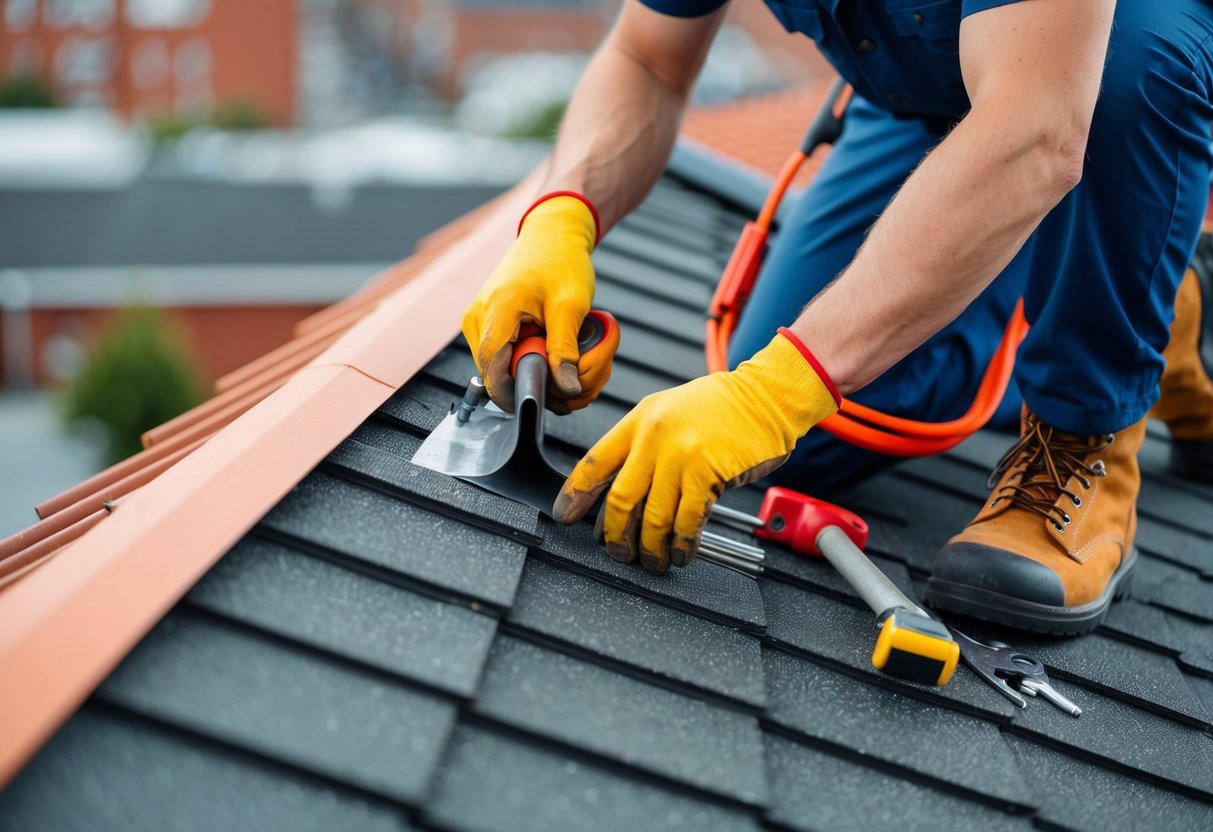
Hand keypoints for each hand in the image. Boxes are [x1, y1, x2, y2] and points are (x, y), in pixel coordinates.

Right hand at [462, 192, 615, 411]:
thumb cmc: (561, 261)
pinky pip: (501, 354)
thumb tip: (567, 390)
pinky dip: (524, 357)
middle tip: (566, 377)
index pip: (492, 369)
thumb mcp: (570, 307)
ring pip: (498, 366)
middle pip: (496, 372)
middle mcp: (477, 318)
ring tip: (559, 355)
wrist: (551, 233)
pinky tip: (547, 345)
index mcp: (496, 310)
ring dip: (528, 369)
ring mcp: (477, 320)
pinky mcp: (484, 323)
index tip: (541, 403)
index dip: (514, 393)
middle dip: (529, 381)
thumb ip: (565, 351)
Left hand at [553, 330, 839, 572]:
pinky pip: (686, 521)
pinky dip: (681, 544)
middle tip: (616, 552)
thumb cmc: (721, 408)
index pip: (594, 462)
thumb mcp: (668, 412)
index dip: (575, 494)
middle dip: (615, 535)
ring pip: (653, 517)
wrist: (766, 396)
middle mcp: (653, 437)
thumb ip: (643, 444)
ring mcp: (680, 455)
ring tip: (653, 561)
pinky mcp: (706, 474)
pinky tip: (681, 554)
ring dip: (650, 548)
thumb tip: (618, 491)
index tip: (564, 515)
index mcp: (639, 420)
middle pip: (620, 498)